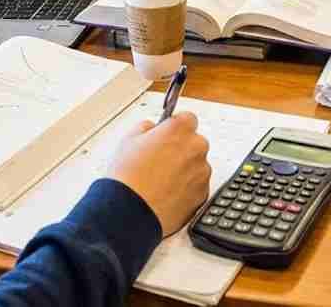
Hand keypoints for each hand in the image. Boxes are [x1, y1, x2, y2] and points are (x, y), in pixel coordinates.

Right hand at [107, 112, 210, 235]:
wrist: (130, 212)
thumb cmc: (128, 177)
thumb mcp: (129, 140)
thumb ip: (146, 127)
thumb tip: (152, 128)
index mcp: (180, 129)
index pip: (187, 119)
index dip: (175, 128)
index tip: (168, 135)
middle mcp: (196, 147)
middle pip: (194, 142)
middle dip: (181, 149)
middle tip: (160, 161)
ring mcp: (202, 171)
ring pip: (196, 165)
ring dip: (184, 170)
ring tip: (160, 181)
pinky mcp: (203, 193)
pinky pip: (197, 185)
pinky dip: (187, 188)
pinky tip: (166, 193)